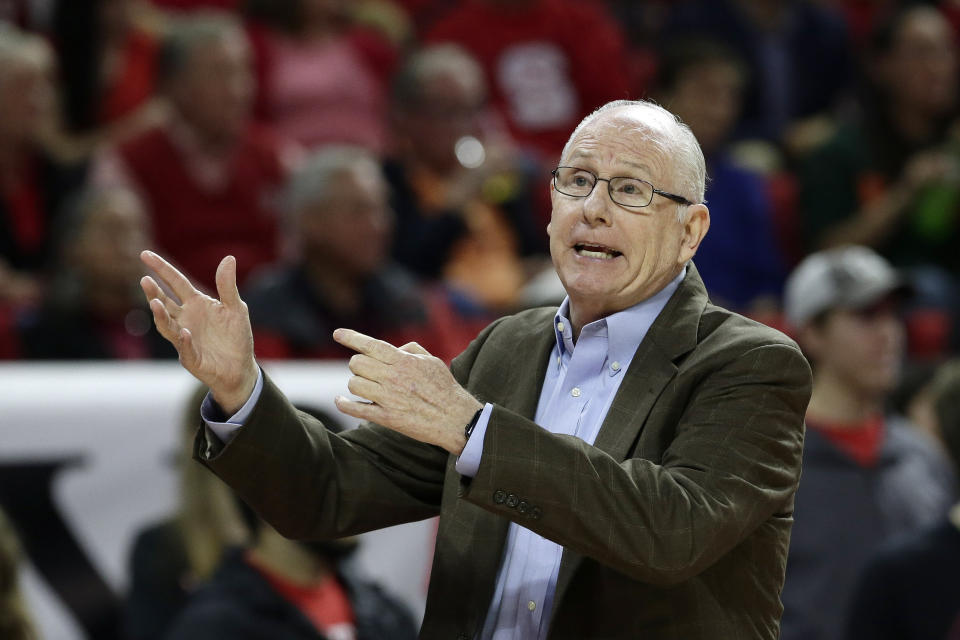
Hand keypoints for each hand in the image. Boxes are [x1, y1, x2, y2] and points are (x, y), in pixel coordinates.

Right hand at [140, 251, 257, 414]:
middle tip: (145, 280)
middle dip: (154, 292)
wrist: (240, 367)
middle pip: (165, 302)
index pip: (176, 282)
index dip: (161, 269)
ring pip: (167, 326)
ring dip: (161, 316)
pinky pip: (185, 348)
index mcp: (196, 304)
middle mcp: (185, 319)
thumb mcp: (236, 308)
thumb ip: (228, 286)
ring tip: (155, 303)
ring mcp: (185, 338)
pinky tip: (185, 332)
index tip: (145, 254)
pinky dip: (183, 340)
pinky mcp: (191, 357)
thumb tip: (228, 257)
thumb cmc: (235, 336)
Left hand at [333, 329, 482, 454]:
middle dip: (359, 365)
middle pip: (357, 363)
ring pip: (354, 384)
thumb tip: (394, 349)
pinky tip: (340, 400)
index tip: (337, 333)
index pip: (371, 345)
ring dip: (356, 383)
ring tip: (367, 387)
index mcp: (403, 361)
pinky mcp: (386, 418)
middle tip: (368, 371)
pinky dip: (343, 404)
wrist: (455, 418)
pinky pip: (355, 409)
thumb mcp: (432, 360)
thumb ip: (411, 349)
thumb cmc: (445, 388)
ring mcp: (388, 398)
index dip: (351, 337)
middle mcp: (393, 377)